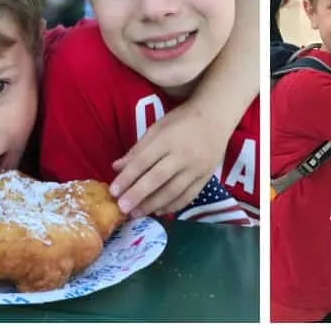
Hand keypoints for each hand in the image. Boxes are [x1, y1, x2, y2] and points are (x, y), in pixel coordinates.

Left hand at [110, 100, 230, 216]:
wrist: (216, 116)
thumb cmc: (182, 119)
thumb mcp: (158, 127)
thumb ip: (138, 149)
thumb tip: (117, 168)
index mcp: (167, 138)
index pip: (144, 161)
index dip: (127, 177)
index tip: (113, 191)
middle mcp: (182, 154)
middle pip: (157, 178)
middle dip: (137, 195)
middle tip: (122, 208)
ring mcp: (196, 168)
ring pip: (172, 191)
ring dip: (152, 205)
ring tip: (136, 213)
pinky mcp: (206, 177)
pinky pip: (188, 196)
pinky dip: (172, 206)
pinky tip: (158, 211)